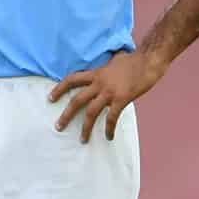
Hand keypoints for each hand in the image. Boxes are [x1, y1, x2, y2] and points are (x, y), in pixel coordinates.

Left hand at [49, 51, 165, 143]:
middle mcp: (99, 83)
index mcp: (96, 73)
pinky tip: (108, 137)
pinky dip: (109, 128)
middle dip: (66, 114)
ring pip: (91, 112)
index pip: (72, 80)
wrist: (148, 60)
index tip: (50, 98)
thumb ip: (107, 67)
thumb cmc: (134, 59)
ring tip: (82, 139)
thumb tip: (108, 67)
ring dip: (85, 127)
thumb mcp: (114, 60)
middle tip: (58, 126)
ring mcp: (109, 92)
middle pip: (77, 100)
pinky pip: (112, 117)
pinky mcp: (121, 99)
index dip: (60, 88)